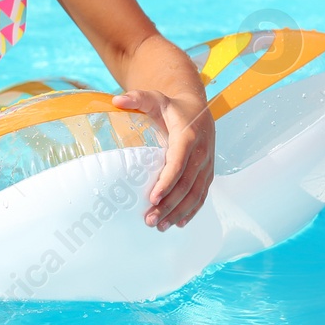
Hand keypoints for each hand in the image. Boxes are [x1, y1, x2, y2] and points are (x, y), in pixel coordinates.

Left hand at [111, 89, 214, 230]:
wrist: (198, 110)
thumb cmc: (171, 106)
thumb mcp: (155, 98)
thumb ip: (137, 98)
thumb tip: (116, 99)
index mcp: (188, 136)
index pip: (178, 163)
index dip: (167, 182)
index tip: (152, 197)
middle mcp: (201, 153)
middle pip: (186, 184)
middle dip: (169, 204)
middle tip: (150, 220)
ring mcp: (207, 165)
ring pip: (196, 193)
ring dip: (179, 212)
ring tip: (160, 226)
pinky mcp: (208, 173)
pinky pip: (202, 194)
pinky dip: (192, 210)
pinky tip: (179, 223)